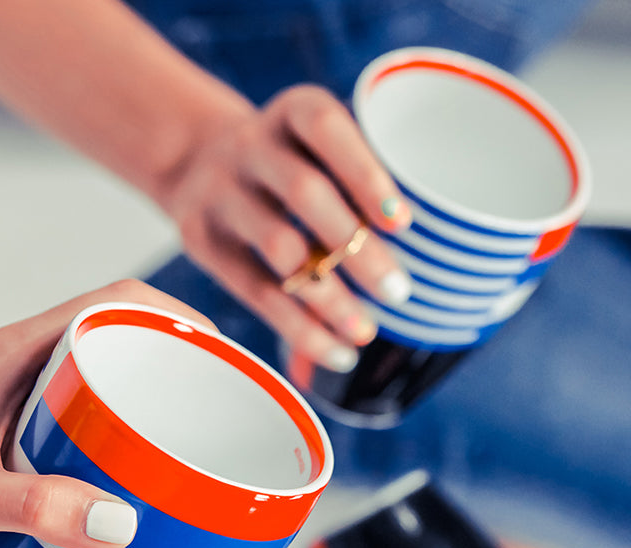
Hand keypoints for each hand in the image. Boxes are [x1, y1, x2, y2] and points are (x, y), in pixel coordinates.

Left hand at [0, 279, 211, 547]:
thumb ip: (31, 505)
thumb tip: (121, 519)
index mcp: (12, 354)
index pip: (113, 302)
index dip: (175, 312)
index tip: (221, 350)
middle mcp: (22, 367)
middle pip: (122, 338)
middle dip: (178, 363)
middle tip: (220, 407)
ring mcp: (21, 400)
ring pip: (108, 381)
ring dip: (153, 404)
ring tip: (192, 445)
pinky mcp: (20, 434)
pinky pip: (90, 421)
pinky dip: (125, 440)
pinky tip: (137, 482)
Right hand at [163, 85, 413, 371]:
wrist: (197, 160)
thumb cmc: (290, 164)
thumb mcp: (316, 148)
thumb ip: (357, 186)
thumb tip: (433, 258)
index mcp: (291, 113)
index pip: (326, 128)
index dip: (365, 174)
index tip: (403, 223)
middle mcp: (250, 145)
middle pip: (303, 193)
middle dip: (355, 249)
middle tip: (398, 292)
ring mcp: (219, 192)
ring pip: (278, 248)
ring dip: (329, 298)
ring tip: (366, 332)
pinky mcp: (200, 240)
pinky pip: (254, 291)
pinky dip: (299, 328)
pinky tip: (337, 351)